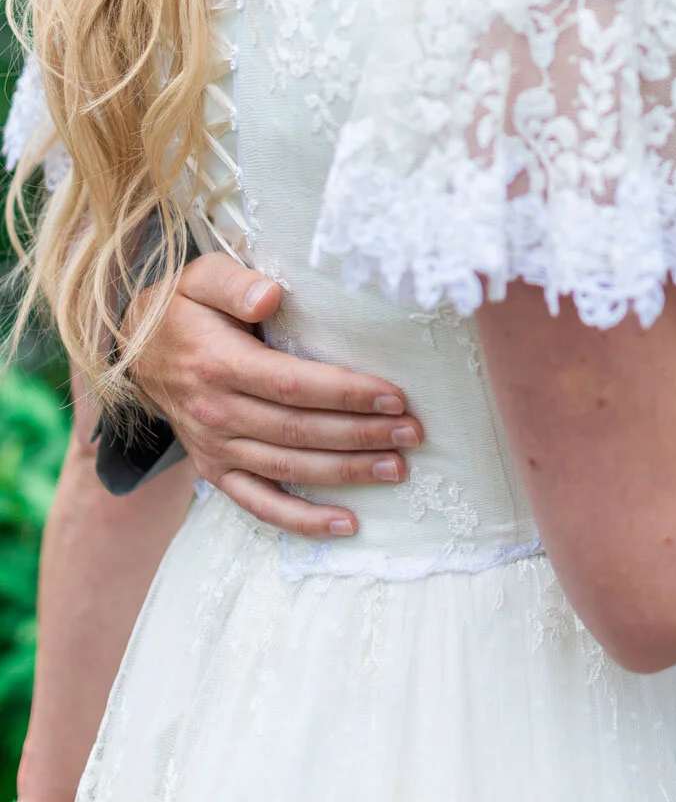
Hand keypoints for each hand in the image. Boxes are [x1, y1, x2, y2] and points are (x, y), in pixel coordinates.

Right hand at [128, 253, 422, 537]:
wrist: (136, 352)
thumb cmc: (183, 308)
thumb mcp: (200, 278)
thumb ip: (234, 282)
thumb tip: (270, 295)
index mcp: (219, 366)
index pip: (293, 385)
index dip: (345, 392)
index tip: (393, 395)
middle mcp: (217, 414)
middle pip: (301, 432)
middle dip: (362, 434)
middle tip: (413, 433)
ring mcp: (217, 450)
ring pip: (290, 470)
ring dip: (347, 474)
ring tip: (398, 469)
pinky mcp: (217, 473)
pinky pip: (261, 505)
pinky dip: (304, 521)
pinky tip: (348, 524)